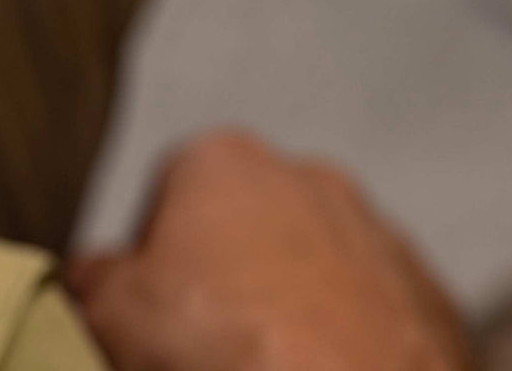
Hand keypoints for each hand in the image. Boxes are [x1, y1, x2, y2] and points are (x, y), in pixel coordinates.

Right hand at [67, 130, 472, 370]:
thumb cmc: (224, 348)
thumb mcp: (113, 313)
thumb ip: (93, 279)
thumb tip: (88, 273)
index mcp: (225, 161)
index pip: (167, 197)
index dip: (150, 263)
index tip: (146, 320)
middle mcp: (307, 176)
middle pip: (246, 229)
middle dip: (226, 282)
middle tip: (205, 352)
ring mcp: (373, 228)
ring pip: (314, 268)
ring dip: (291, 310)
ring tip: (267, 366)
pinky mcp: (423, 287)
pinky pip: (371, 310)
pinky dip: (350, 341)